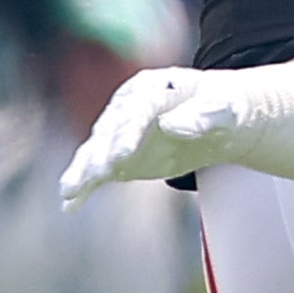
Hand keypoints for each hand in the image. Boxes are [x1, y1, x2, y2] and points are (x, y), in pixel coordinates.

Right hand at [59, 62, 293, 205]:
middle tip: (96, 174)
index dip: (127, 133)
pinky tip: (69, 204)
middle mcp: (126, 107)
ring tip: (69, 191)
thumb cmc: (224, 107)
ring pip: (95, 151)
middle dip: (100, 154)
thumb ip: (202, 115)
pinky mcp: (117, 156)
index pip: (135, 112)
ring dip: (82, 171)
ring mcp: (118, 132)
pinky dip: (82, 187)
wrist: (218, 120)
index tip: (121, 156)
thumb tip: (173, 125)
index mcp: (151, 88)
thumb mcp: (224, 108)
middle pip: (109, 132)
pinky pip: (96, 172)